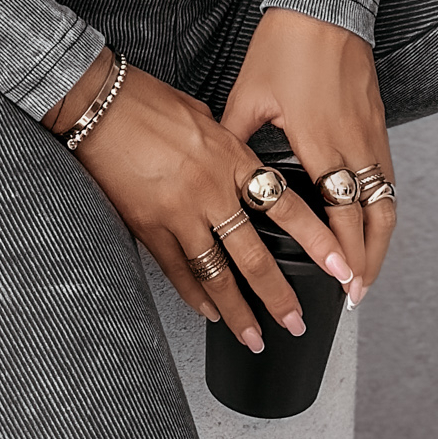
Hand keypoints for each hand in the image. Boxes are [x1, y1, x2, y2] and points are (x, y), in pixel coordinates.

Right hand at [47, 49, 357, 350]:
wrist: (98, 106)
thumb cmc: (147, 101)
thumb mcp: (201, 116)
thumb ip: (225, 144)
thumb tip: (238, 161)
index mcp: (231, 156)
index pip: (286, 205)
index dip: (317, 240)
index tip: (339, 265)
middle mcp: (211, 190)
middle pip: (254, 254)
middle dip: (278, 296)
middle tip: (295, 322)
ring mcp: (179, 213)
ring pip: (218, 274)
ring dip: (239, 312)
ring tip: (255, 338)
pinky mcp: (148, 228)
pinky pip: (178, 273)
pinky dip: (195, 297)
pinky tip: (210, 314)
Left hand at [220, 9, 396, 302]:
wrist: (326, 2)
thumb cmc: (287, 43)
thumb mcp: (248, 95)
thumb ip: (236, 141)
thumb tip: (218, 173)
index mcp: (319, 140)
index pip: (340, 215)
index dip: (344, 256)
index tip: (342, 286)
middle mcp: (352, 141)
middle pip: (374, 217)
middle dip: (368, 261)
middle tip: (357, 293)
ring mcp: (370, 130)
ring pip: (387, 197)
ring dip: (380, 237)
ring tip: (367, 267)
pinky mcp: (377, 119)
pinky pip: (387, 173)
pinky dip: (383, 204)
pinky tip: (371, 218)